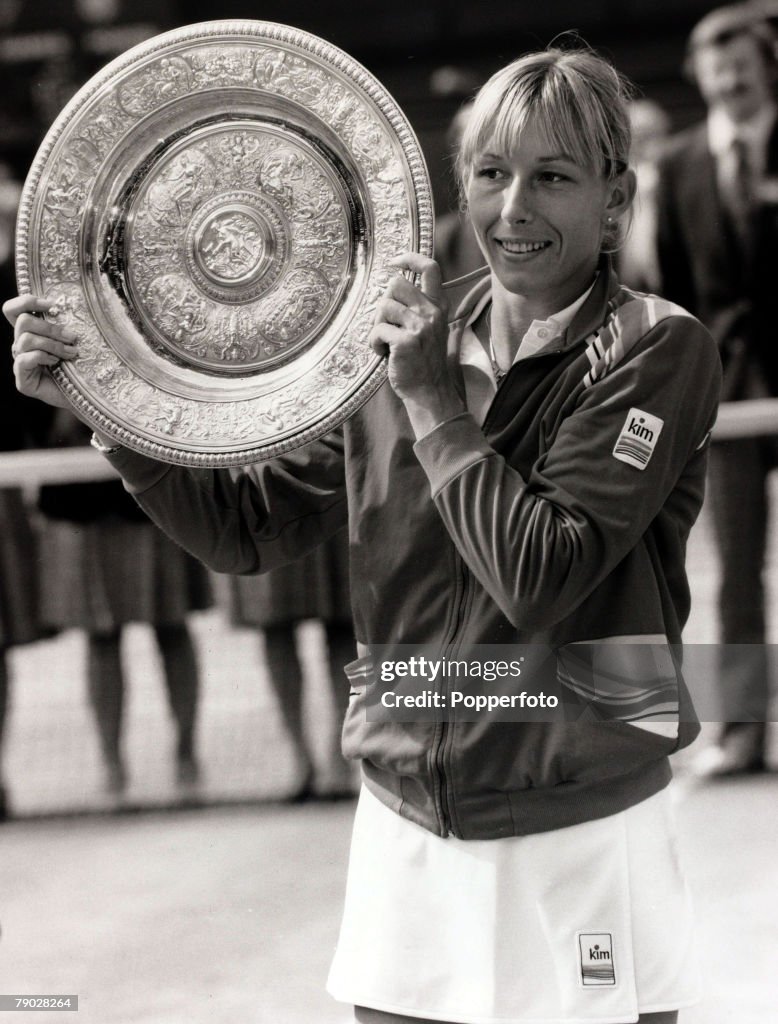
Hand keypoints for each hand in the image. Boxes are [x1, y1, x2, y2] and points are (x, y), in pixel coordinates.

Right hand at [3, 294, 77, 408]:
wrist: (85, 395)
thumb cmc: (81, 365)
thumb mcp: (72, 340)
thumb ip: (66, 324)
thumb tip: (71, 305)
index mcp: (30, 332)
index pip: (13, 310)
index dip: (27, 301)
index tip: (52, 305)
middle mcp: (21, 345)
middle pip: (23, 322)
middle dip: (51, 328)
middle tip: (72, 338)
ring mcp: (20, 363)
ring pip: (26, 340)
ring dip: (53, 344)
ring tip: (71, 353)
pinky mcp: (22, 380)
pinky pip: (24, 360)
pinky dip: (42, 357)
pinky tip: (57, 363)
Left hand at [368, 253, 464, 435]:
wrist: (430, 392)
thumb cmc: (422, 362)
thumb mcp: (428, 329)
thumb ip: (417, 308)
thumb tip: (392, 287)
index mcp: (438, 307)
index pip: (430, 268)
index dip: (410, 258)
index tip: (394, 262)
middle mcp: (432, 312)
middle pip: (396, 284)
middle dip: (384, 303)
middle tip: (387, 325)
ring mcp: (420, 326)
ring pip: (384, 307)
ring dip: (377, 326)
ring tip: (386, 343)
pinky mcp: (406, 341)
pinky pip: (378, 330)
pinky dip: (374, 343)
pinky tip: (382, 353)